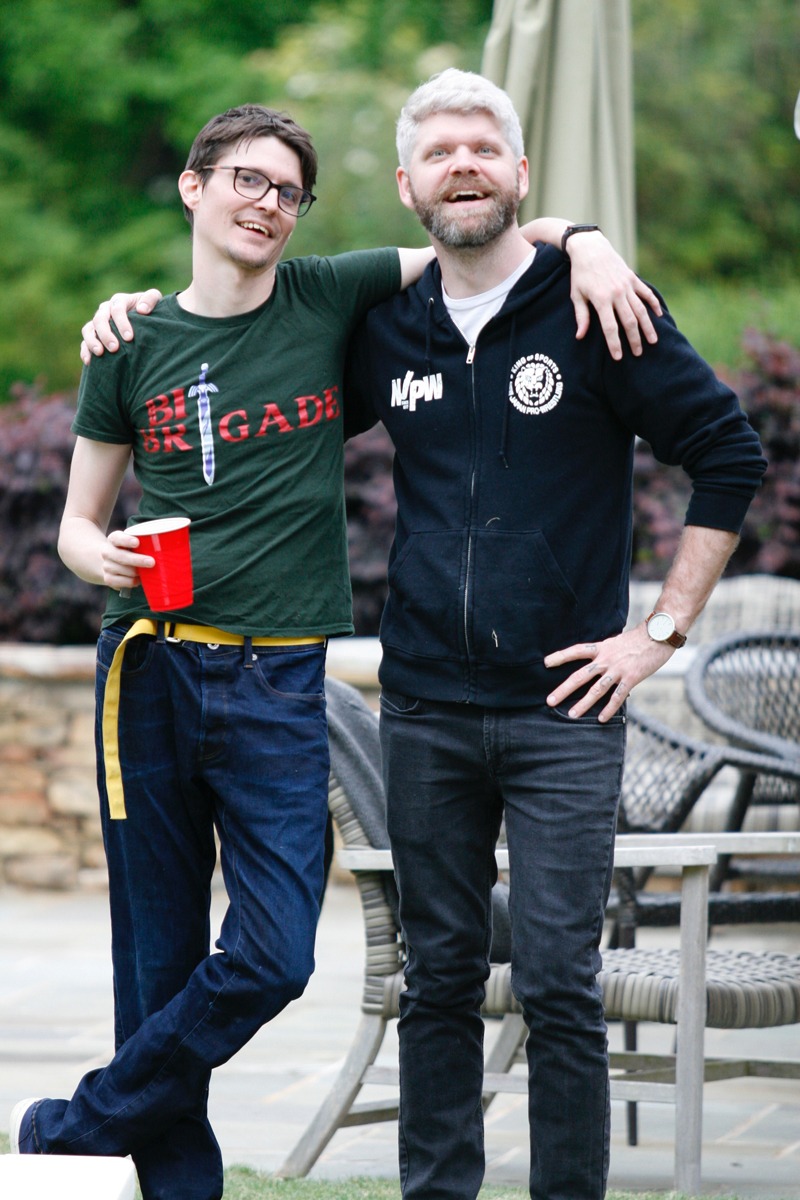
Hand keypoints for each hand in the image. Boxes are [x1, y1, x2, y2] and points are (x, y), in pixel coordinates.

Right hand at [80, 289, 162, 363]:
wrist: (146, 320)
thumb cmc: (151, 310)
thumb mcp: (156, 300)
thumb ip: (151, 299)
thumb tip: (142, 310)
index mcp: (119, 301)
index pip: (117, 308)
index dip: (122, 323)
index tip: (129, 338)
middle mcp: (106, 310)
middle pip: (100, 319)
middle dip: (106, 334)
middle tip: (114, 348)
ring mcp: (98, 323)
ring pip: (89, 329)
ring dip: (92, 341)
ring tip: (99, 353)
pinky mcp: (94, 335)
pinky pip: (84, 341)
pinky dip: (85, 351)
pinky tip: (89, 361)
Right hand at [100, 529, 154, 592]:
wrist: (111, 562)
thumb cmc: (130, 550)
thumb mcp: (134, 542)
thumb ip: (146, 541)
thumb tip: (173, 543)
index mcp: (113, 539)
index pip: (117, 538)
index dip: (126, 540)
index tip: (137, 542)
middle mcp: (107, 552)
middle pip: (121, 557)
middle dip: (138, 560)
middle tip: (152, 562)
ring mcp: (106, 566)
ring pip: (124, 571)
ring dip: (137, 572)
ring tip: (148, 571)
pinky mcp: (108, 579)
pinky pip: (123, 582)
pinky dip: (133, 582)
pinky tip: (139, 580)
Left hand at [544, 626, 673, 722]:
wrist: (659, 635)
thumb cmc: (638, 639)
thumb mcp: (615, 642)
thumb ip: (604, 652)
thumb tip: (595, 662)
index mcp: (601, 648)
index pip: (576, 651)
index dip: (561, 656)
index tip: (546, 663)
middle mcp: (606, 659)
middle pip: (580, 675)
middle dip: (564, 689)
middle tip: (550, 700)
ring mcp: (618, 669)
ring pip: (596, 689)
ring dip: (583, 703)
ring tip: (571, 714)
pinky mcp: (631, 678)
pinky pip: (617, 696)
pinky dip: (609, 708)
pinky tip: (601, 718)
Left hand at [566, 231, 661, 359]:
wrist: (590, 248)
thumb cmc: (580, 274)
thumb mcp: (576, 295)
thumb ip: (581, 316)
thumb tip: (580, 336)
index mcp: (601, 299)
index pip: (610, 327)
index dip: (615, 343)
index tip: (619, 357)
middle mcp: (617, 293)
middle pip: (629, 321)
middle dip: (634, 339)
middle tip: (638, 354)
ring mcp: (627, 285)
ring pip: (641, 310)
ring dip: (647, 327)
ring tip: (653, 341)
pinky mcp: (633, 278)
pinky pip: (646, 293)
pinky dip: (654, 304)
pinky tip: (659, 316)